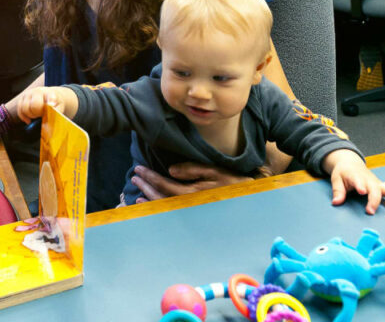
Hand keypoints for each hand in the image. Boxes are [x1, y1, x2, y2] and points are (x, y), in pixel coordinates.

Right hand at [17, 88, 66, 123]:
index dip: (50, 102)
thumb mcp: (59, 106)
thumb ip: (56, 113)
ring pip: (25, 108)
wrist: (48, 94)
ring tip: (37, 115)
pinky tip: (29, 120)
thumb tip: (51, 124)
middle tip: (42, 114)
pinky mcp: (22, 99)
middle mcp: (38, 91)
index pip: (49, 97)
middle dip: (38, 113)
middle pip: (34, 105)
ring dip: (31, 115)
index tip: (51, 106)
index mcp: (49, 93)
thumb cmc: (54, 102)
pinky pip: (20, 110)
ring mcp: (28, 94)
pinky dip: (24, 117)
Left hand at [129, 163, 252, 201]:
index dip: (150, 177)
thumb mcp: (215, 171)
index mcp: (193, 194)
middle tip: (134, 177)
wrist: (249, 200)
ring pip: (163, 208)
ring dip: (148, 199)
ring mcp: (190, 213)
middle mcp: (189, 206)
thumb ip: (193, 170)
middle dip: (145, 187)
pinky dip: (156, 208)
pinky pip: (169, 213)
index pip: (165, 185)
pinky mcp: (193, 215)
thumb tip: (170, 170)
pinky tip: (148, 203)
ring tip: (137, 192)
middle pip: (160, 198)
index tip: (138, 169)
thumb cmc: (233, 183)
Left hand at [327, 150, 384, 213]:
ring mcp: (376, 183)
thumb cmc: (343, 173)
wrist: (351, 163)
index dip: (360, 185)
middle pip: (374, 189)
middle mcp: (368, 180)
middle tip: (370, 211)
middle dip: (374, 200)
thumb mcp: (336, 179)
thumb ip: (338, 191)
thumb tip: (336, 203)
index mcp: (356, 177)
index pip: (358, 181)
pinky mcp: (381, 185)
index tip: (362, 191)